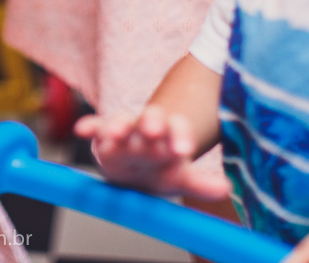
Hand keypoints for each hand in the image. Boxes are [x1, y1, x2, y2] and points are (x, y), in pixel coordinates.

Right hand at [75, 106, 229, 199]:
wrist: (136, 169)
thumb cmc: (160, 169)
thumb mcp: (180, 177)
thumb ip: (201, 184)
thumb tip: (226, 189)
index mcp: (170, 135)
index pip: (179, 129)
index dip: (181, 137)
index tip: (184, 151)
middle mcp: (147, 128)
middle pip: (151, 119)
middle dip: (153, 122)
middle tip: (154, 130)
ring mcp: (124, 130)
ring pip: (122, 121)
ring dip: (119, 125)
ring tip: (116, 133)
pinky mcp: (102, 135)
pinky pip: (95, 126)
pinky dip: (89, 125)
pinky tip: (82, 129)